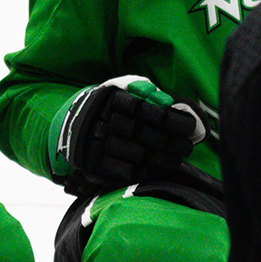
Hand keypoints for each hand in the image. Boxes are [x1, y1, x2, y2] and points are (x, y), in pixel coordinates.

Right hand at [56, 77, 205, 190]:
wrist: (72, 127)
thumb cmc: (108, 107)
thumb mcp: (119, 90)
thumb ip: (143, 90)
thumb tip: (167, 101)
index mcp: (110, 99)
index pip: (144, 108)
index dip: (168, 118)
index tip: (188, 126)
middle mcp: (103, 121)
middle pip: (143, 132)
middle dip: (170, 141)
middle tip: (187, 146)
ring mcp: (99, 144)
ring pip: (137, 153)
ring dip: (162, 159)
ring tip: (177, 160)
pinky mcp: (95, 163)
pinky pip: (125, 171)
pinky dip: (145, 171)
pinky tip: (158, 170)